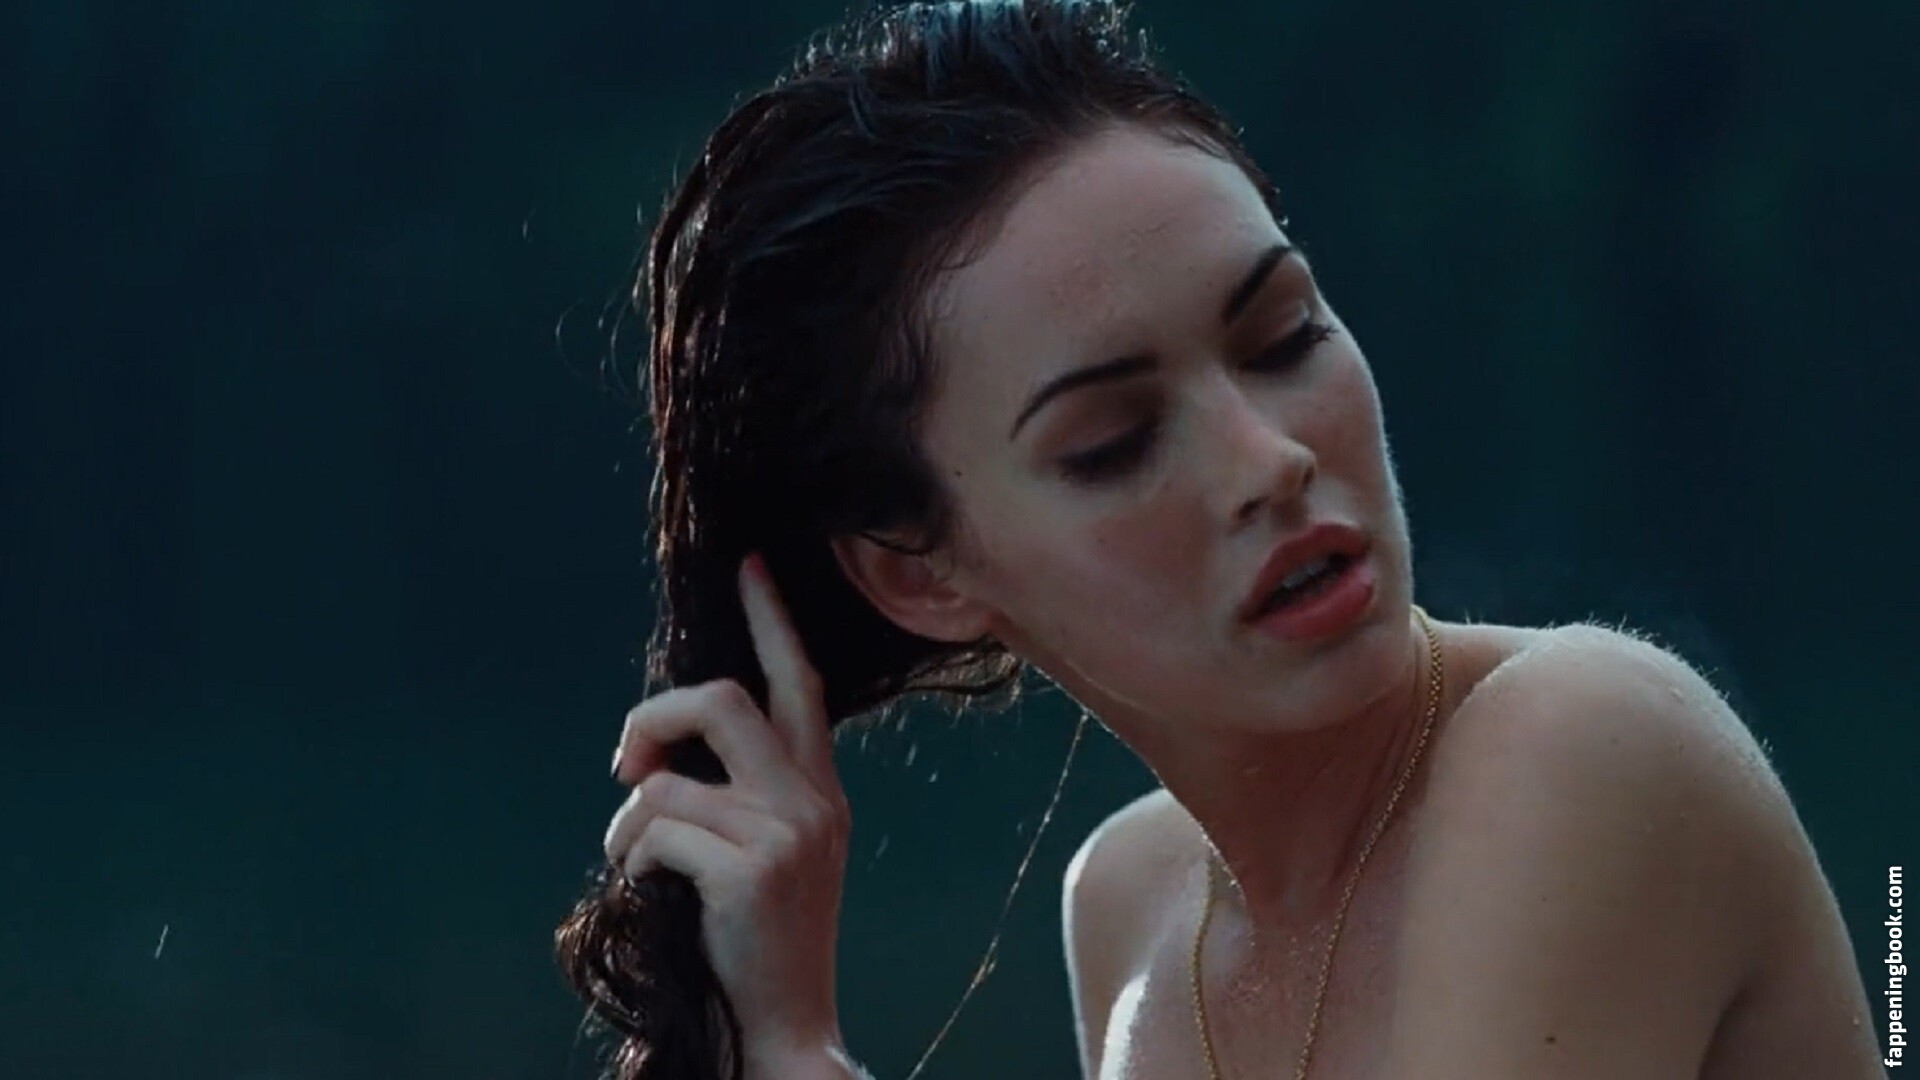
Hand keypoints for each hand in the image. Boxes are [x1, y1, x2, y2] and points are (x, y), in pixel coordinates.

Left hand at [602, 551, 852, 1059]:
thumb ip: (743, 795)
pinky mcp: (751, 868)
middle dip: (658, 713)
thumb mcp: (775, 854)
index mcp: (821, 791)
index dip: (771, 621)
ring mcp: (786, 833)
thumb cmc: (761, 942)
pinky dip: (630, 858)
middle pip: (725, 700)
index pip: (800, 684)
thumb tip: (658, 754)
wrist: (790, 1027)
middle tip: (627, 759)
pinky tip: (648, 891)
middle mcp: (813, 801)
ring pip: (669, 777)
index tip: (748, 567)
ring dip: (629, 817)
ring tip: (634, 858)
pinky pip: (654, 830)